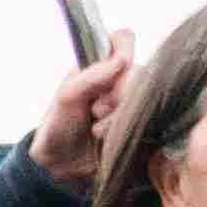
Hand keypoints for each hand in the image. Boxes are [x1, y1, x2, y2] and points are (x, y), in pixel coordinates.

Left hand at [26, 29, 139, 185]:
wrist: (60, 166)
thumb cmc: (57, 127)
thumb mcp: (65, 98)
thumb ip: (90, 76)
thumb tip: (121, 59)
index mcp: (99, 65)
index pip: (124, 39)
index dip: (124, 49)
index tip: (116, 67)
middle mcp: (119, 80)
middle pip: (139, 71)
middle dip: (119, 93)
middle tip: (96, 109)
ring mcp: (130, 102)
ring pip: (145, 96)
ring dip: (118, 115)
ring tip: (96, 128)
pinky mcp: (140, 123)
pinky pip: (148, 119)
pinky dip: (125, 129)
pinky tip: (106, 138)